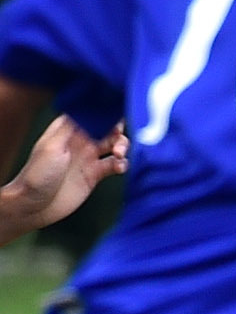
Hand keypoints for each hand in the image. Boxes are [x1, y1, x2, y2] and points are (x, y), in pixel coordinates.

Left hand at [0, 116, 126, 236]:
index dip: (104, 112)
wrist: (35, 205)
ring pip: (114, 145)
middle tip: (117, 137)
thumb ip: (72, 128)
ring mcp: (88, 158)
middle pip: (106, 128)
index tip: (116, 114)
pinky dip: (122, 164)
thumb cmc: (38, 174)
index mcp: (66, 131)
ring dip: (122, 146)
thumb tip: (89, 108)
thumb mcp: (52, 146)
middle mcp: (79, 142)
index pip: (89, 115)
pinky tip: (119, 167)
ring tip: (120, 154)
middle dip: (117, 130)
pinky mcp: (95, 174)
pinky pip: (115, 165)